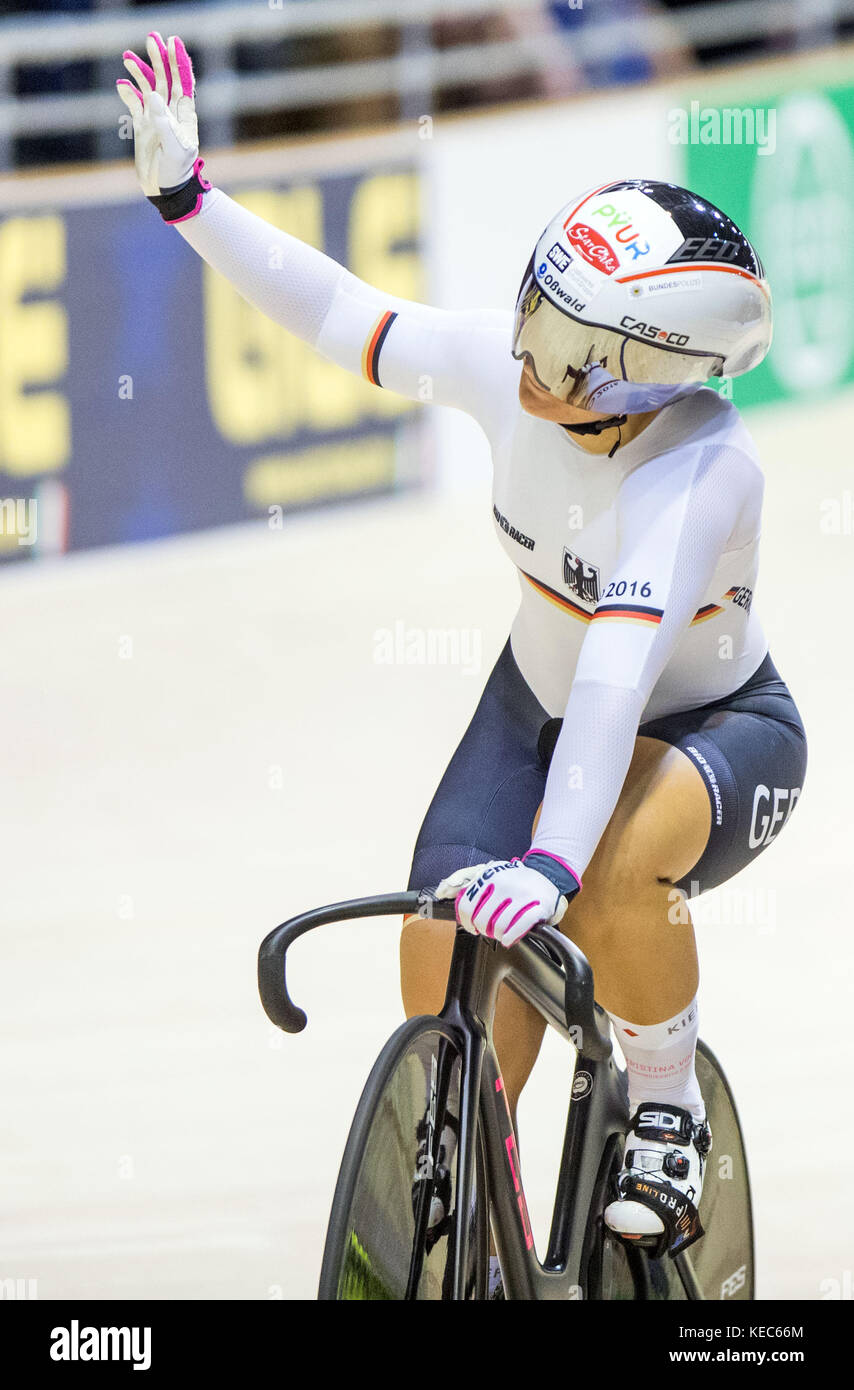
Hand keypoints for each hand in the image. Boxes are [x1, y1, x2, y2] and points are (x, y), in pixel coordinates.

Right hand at [117, 32, 199, 196]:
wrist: (164, 189)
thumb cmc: (176, 171)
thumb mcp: (174, 147)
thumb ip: (163, 122)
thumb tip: (152, 95)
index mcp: (184, 115)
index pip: (183, 82)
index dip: (179, 62)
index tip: (173, 43)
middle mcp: (170, 112)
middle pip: (165, 79)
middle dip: (159, 59)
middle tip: (151, 38)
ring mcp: (155, 118)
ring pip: (148, 88)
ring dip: (140, 72)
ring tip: (128, 56)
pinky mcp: (142, 126)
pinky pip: (134, 104)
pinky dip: (128, 93)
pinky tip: (121, 84)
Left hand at [435, 857, 570, 947]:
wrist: (548, 874)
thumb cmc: (515, 878)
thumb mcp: (488, 872)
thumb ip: (463, 879)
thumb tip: (442, 891)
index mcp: (489, 876)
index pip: (467, 906)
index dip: (467, 922)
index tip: (471, 926)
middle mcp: (504, 884)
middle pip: (482, 920)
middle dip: (483, 930)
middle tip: (488, 930)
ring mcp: (523, 895)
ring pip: (500, 926)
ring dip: (498, 935)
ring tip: (501, 933)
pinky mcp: (539, 906)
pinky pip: (520, 928)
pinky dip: (512, 937)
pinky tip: (510, 938)